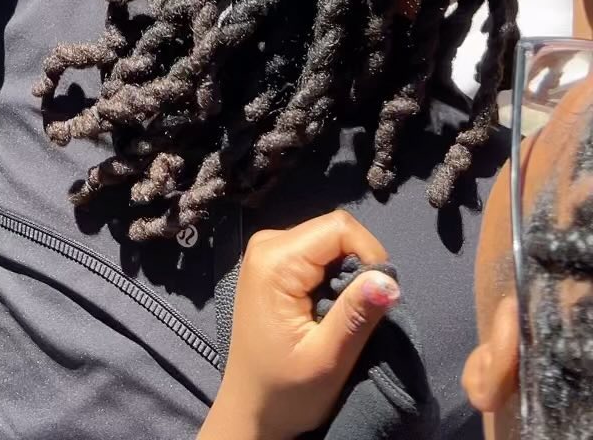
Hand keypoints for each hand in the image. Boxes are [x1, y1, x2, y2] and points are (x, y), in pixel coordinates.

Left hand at [203, 213, 398, 439]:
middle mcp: (267, 245)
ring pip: (328, 243)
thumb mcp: (326, 360)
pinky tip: (327, 313)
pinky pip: (316, 256)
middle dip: (358, 267)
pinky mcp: (273, 267)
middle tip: (361, 315)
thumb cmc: (284, 392)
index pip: (340, 227)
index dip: (370, 255)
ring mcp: (268, 254)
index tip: (379, 298)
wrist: (250, 413)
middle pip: (334, 232)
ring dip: (346, 276)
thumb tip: (390, 278)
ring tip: (342, 318)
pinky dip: (333, 281)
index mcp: (275, 260)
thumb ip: (356, 315)